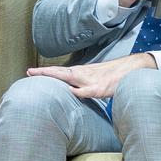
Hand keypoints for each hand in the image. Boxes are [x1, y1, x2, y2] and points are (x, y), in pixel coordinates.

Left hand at [27, 53, 156, 99]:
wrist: (132, 69)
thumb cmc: (114, 76)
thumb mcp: (96, 80)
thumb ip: (83, 85)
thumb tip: (72, 91)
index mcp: (82, 73)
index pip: (60, 72)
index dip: (46, 72)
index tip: (30, 71)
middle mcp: (84, 74)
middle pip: (61, 73)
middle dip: (44, 73)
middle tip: (28, 72)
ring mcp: (92, 81)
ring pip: (71, 78)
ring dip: (56, 77)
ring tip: (41, 76)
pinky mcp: (101, 88)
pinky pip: (88, 90)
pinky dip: (80, 91)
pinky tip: (71, 91)